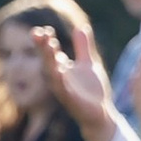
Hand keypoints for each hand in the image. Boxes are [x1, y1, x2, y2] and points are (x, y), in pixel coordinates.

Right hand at [42, 14, 120, 140]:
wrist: (100, 113)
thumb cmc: (92, 91)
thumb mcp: (89, 63)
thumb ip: (83, 47)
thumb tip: (80, 27)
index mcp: (61, 68)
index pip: (49, 52)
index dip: (45, 41)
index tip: (44, 29)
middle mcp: (58, 78)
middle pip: (47, 59)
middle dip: (43, 47)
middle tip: (40, 33)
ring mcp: (62, 88)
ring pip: (52, 71)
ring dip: (49, 58)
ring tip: (49, 44)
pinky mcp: (69, 99)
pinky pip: (62, 88)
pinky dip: (59, 79)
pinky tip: (59, 69)